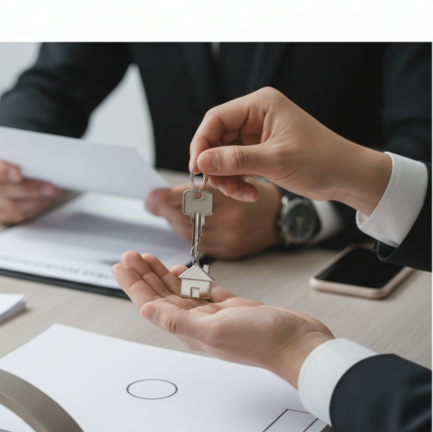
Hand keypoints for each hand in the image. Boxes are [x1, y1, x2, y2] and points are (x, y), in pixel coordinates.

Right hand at [0, 144, 61, 223]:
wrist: (0, 168)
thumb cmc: (11, 157)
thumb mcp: (13, 147)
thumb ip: (21, 151)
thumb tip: (42, 160)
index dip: (3, 171)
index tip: (19, 174)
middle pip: (0, 189)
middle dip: (29, 189)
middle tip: (49, 187)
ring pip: (9, 206)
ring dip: (35, 201)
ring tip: (51, 194)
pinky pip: (14, 216)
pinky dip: (33, 209)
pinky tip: (44, 202)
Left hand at [111, 251, 333, 387]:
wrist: (298, 344)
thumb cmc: (263, 341)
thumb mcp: (214, 329)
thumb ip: (178, 321)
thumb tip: (146, 311)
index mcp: (189, 329)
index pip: (152, 303)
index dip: (134, 284)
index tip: (120, 266)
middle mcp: (197, 322)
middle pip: (161, 295)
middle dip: (143, 274)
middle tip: (129, 254)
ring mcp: (214, 315)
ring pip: (180, 291)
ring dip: (162, 273)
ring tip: (148, 258)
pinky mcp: (232, 307)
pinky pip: (204, 290)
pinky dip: (190, 278)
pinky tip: (183, 269)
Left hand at [145, 180, 281, 259]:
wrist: (282, 218)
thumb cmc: (253, 195)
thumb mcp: (227, 180)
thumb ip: (193, 188)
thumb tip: (155, 198)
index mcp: (226, 195)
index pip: (183, 198)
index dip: (162, 199)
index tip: (150, 198)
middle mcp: (227, 219)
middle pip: (181, 217)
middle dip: (166, 210)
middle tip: (155, 203)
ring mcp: (228, 238)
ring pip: (186, 232)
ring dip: (175, 222)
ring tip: (174, 213)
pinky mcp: (229, 251)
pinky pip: (198, 244)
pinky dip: (189, 234)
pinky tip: (190, 226)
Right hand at [190, 87, 391, 216]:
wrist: (346, 176)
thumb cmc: (323, 159)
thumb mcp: (276, 160)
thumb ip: (236, 160)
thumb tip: (203, 161)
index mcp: (261, 105)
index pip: (216, 119)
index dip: (202, 143)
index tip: (198, 168)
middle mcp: (256, 116)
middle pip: (216, 139)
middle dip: (216, 165)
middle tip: (219, 186)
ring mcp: (257, 134)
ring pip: (223, 156)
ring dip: (226, 177)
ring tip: (240, 192)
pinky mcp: (259, 151)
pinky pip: (235, 165)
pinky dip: (237, 181)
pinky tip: (249, 192)